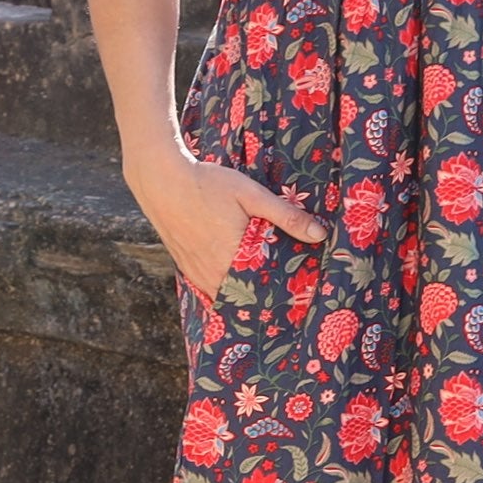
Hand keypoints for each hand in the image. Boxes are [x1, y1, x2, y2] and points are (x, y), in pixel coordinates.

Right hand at [123, 145, 327, 301]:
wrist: (162, 182)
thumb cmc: (208, 184)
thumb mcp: (251, 194)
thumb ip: (285, 215)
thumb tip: (319, 234)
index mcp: (234, 257)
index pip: (265, 290)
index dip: (284, 296)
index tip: (301, 298)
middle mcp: (213, 272)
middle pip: (245, 299)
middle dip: (265, 300)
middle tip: (288, 300)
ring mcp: (196, 273)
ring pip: (226, 297)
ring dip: (243, 297)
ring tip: (265, 296)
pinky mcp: (186, 267)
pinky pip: (208, 290)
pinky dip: (223, 291)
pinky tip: (236, 285)